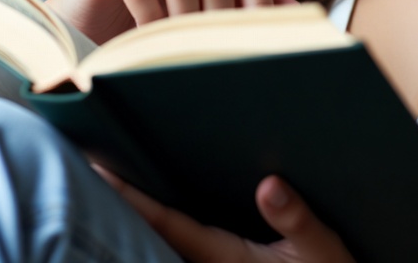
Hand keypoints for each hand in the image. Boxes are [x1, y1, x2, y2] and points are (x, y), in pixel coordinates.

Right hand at [48, 0, 278, 43]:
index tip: (255, 41)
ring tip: (181, 49)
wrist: (89, 25)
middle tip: (213, 53)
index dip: (258, 3)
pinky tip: (149, 43)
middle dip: (219, 20)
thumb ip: (244, 4)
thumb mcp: (204, 9)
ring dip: (185, 23)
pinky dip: (150, 22)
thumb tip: (295, 10)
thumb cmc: (154, 16)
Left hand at [100, 170, 356, 262]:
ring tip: (119, 177)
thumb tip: (269, 185)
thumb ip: (296, 218)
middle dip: (126, 200)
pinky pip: (184, 242)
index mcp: (227, 257)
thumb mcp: (321, 248)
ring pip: (166, 238)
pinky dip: (165, 221)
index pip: (167, 223)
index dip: (132, 198)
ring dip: (144, 210)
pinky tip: (163, 203)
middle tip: (96, 164)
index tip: (102, 172)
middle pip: (156, 231)